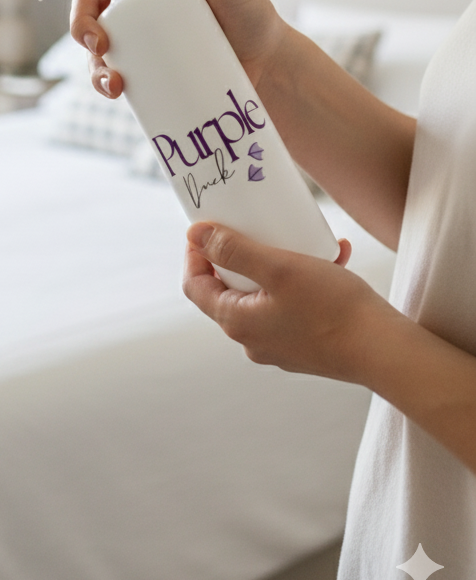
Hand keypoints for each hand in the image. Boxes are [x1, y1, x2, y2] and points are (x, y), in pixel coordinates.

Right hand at [65, 0, 287, 98]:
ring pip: (94, 44)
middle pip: (89, 5)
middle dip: (80, 22)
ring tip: (113, 79)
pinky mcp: (146, 72)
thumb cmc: (250, 14)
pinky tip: (117, 90)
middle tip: (97, 41)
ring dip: (91, 61)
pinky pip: (113, 74)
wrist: (269, 67)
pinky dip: (105, 83)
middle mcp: (139, 4)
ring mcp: (140, 40)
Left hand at [182, 222, 397, 380]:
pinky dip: (304, 281)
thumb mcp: (279, 267)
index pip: (195, 286)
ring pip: (264, 294)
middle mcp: (251, 339)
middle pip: (228, 289)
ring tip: (304, 239)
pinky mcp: (304, 345)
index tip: (208, 228)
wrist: (385, 352)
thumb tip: (196, 234)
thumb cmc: (333, 309)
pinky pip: (292, 305)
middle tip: (255, 227)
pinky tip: (332, 259)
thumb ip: (234, 251)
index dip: (195, 254)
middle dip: (241, 254)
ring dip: (279, 263)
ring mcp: (278, 345)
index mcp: (236, 322)